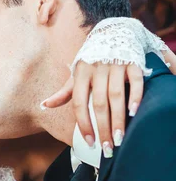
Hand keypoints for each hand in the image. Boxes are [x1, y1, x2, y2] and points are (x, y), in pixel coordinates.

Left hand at [42, 49, 175, 149]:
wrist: (114, 31)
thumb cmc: (92, 59)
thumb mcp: (77, 74)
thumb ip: (64, 92)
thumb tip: (44, 105)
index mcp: (81, 74)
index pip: (79, 103)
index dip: (83, 124)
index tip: (89, 142)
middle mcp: (97, 69)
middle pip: (99, 104)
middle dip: (103, 128)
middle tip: (107, 148)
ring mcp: (116, 65)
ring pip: (117, 96)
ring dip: (118, 119)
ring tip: (119, 138)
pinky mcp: (133, 62)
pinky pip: (135, 81)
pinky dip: (135, 96)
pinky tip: (134, 113)